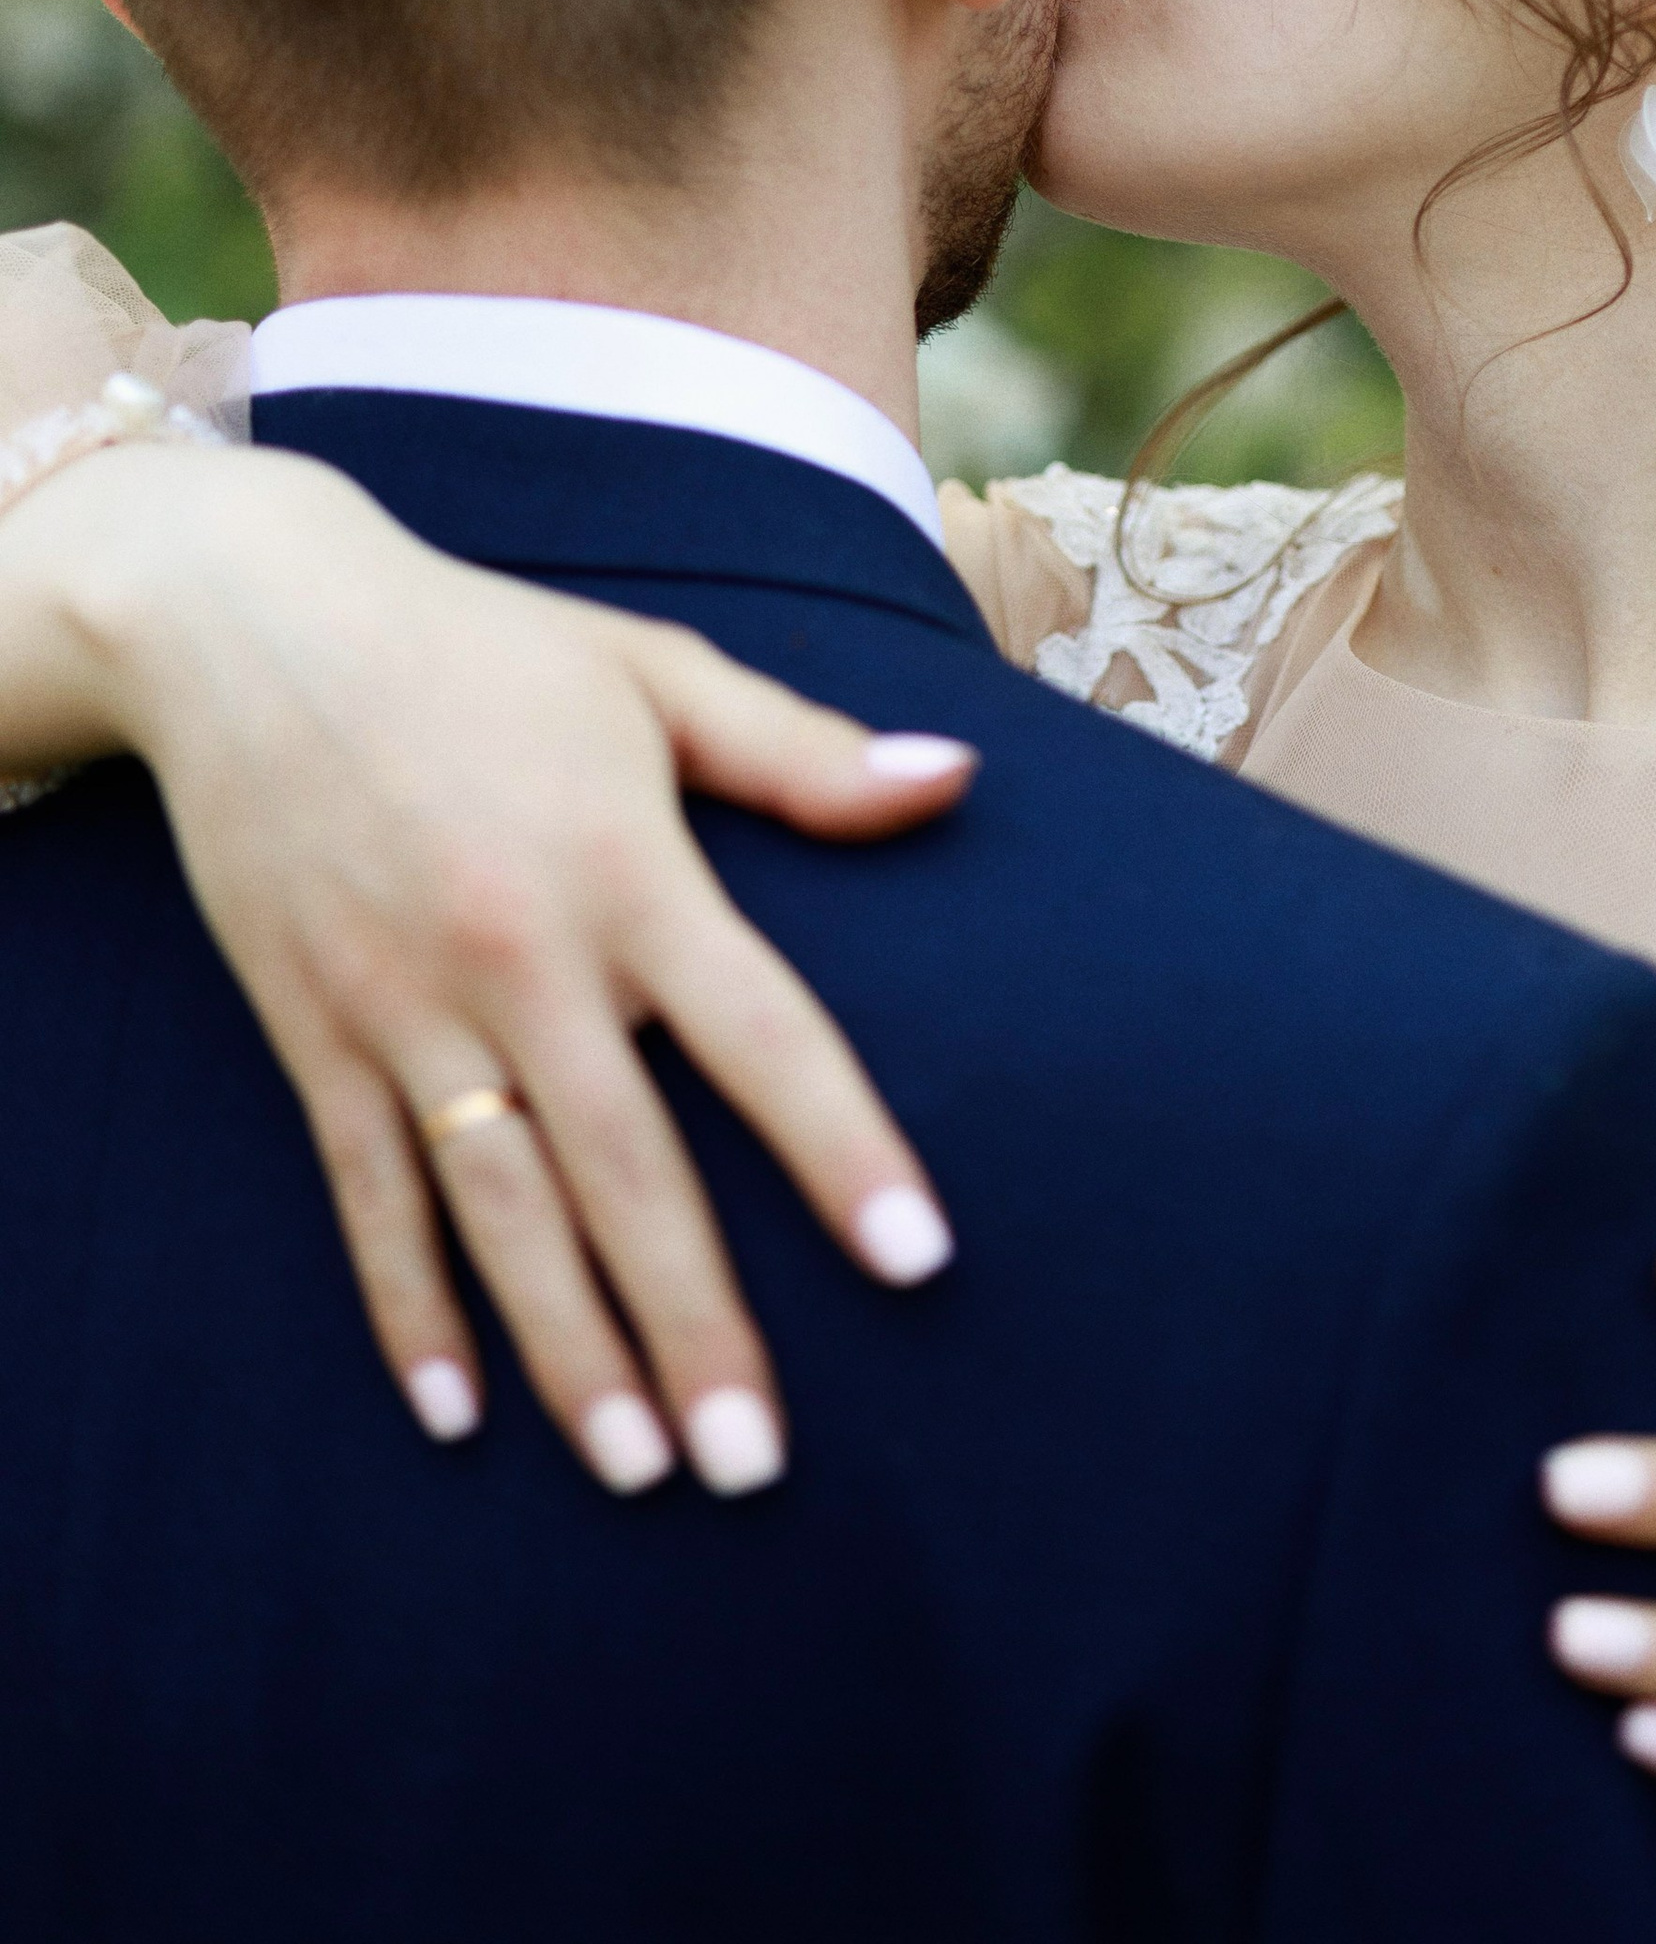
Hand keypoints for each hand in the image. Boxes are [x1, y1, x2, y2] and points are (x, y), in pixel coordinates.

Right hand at [16, 439, 974, 1498]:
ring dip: (568, 1350)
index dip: (841, 1150)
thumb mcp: (655, 676)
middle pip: (626, 1170)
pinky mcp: (317, 1034)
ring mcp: (407, 1008)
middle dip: (697, 1324)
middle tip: (757, 1464)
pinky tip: (454, 1413)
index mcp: (625, 871)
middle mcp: (520, 958)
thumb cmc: (486, 648)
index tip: (916, 1263)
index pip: (761, 1035)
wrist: (258, 626)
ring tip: (639, 1468)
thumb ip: (804, 754)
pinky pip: (369, 1195)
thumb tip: (957, 778)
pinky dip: (408, 1307)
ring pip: (501, 1212)